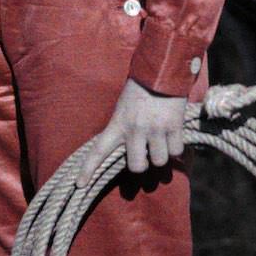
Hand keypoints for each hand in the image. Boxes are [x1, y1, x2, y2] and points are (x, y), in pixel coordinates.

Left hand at [73, 78, 187, 186]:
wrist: (161, 71)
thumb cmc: (140, 88)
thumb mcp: (123, 107)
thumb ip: (124, 128)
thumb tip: (132, 151)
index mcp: (118, 124)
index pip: (98, 150)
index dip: (88, 169)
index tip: (80, 185)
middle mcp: (135, 130)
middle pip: (136, 167)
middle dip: (142, 165)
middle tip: (145, 156)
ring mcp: (155, 129)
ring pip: (159, 161)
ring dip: (161, 155)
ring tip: (161, 142)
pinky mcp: (174, 126)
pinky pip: (176, 151)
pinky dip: (175, 148)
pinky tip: (173, 137)